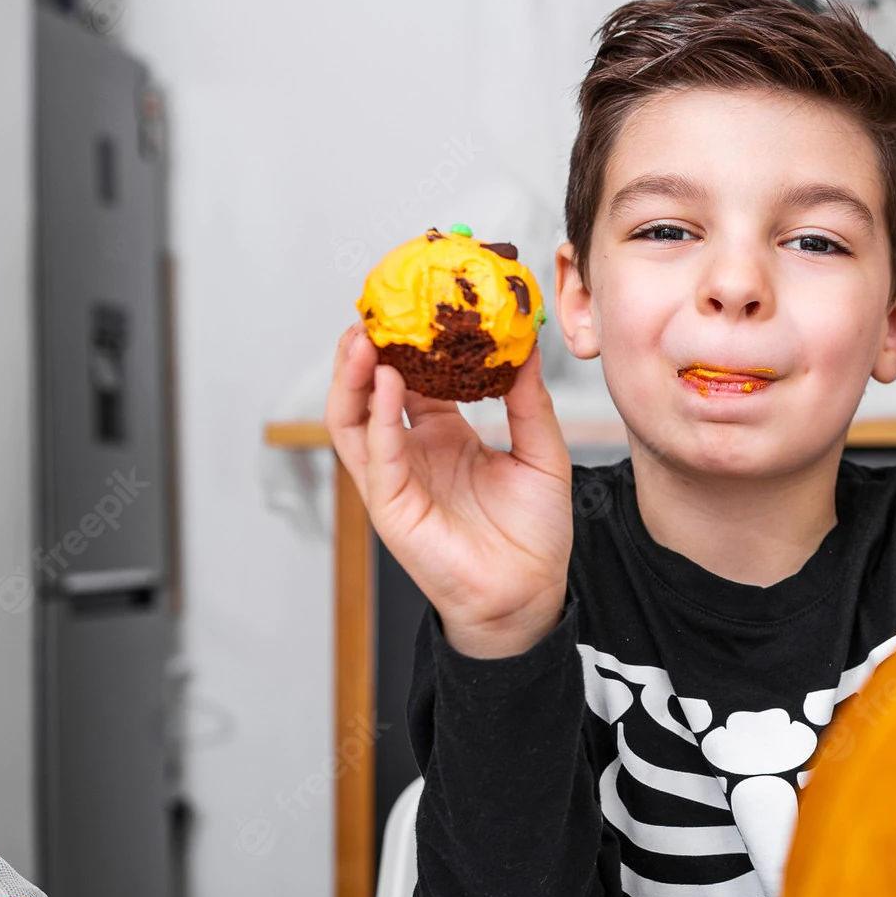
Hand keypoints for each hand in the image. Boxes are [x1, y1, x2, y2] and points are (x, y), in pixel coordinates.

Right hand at [325, 322, 571, 657]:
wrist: (530, 592)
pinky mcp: (391, 506)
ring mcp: (396, 478)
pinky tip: (386, 384)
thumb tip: (527, 348)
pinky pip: (376, 456)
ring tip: (363, 338)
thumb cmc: (534, 533)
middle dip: (367, 351)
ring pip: (354, 420)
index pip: (414, 380)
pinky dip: (377, 418)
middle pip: (371, 392)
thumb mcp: (542, 453)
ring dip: (353, 378)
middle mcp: (412, 452)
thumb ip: (530, 402)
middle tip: (376, 310)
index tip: (416, 304)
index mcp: (445, 436)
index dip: (410, 344)